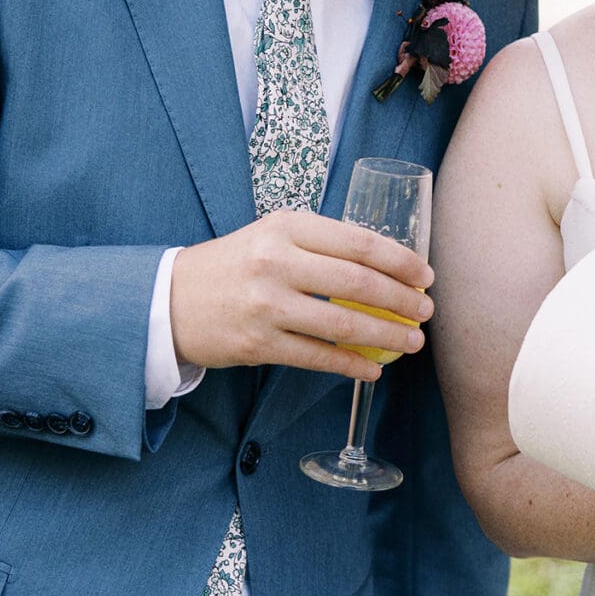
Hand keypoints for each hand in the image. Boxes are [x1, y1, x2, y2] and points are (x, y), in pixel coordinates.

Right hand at [170, 211, 431, 380]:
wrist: (169, 300)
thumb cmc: (233, 265)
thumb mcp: (272, 235)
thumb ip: (320, 243)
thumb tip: (384, 265)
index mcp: (286, 227)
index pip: (359, 242)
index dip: (400, 262)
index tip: (425, 275)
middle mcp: (277, 262)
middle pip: (358, 284)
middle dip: (402, 301)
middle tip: (426, 311)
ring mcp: (267, 305)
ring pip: (344, 325)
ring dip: (387, 337)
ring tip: (411, 342)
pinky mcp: (258, 344)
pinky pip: (318, 357)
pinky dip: (352, 365)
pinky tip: (372, 368)